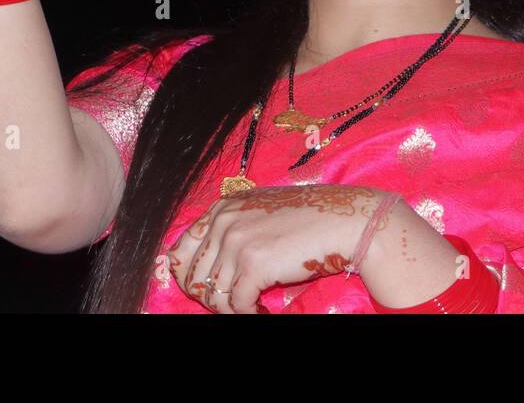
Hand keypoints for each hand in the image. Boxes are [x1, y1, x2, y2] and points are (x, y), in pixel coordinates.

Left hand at [165, 184, 384, 313]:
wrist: (344, 220)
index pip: (180, 251)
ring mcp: (237, 242)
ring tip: (252, 308)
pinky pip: (238, 305)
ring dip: (232, 309)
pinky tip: (263, 312)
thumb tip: (208, 268)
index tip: (209, 291)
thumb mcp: (259, 212)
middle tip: (235, 303)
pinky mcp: (254, 264)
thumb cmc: (307, 218)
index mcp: (221, 209)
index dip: (190, 277)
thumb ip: (231, 229)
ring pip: (214, 296)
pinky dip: (250, 315)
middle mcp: (223, 222)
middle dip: (211, 297)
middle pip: (194, 277)